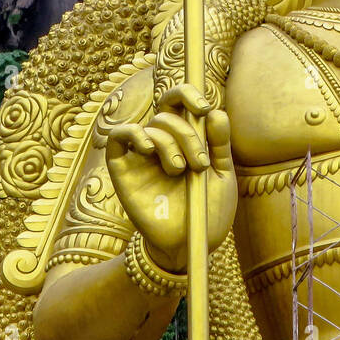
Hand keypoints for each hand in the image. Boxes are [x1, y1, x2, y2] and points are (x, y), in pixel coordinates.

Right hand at [105, 84, 237, 272]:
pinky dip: (132, 135)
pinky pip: (116, 138)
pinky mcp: (122, 171)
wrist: (190, 244)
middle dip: (188, 135)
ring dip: (169, 143)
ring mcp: (141, 156)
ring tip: (180, 170)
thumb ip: (219, 143)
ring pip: (150, 126)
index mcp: (184, 139)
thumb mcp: (222, 175)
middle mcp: (161, 143)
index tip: (204, 107)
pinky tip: (149, 149)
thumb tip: (216, 112)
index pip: (178, 103)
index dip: (187, 95)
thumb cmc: (207, 211)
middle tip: (199, 163)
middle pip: (167, 115)